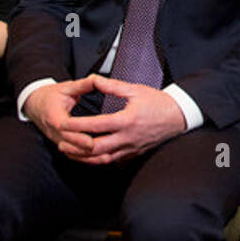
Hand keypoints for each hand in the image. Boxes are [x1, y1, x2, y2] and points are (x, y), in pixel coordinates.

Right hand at [22, 75, 100, 151]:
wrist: (36, 103)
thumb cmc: (51, 96)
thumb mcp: (66, 87)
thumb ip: (82, 85)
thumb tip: (96, 79)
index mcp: (54, 116)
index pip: (64, 129)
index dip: (77, 136)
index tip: (91, 140)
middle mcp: (54, 131)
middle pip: (69, 144)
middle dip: (85, 148)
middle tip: (105, 150)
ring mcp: (56, 139)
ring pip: (70, 152)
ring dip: (87, 157)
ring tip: (107, 157)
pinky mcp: (60, 143)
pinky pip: (71, 154)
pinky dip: (84, 158)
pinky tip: (99, 159)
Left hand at [57, 74, 185, 163]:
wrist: (178, 116)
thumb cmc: (158, 102)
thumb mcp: (135, 90)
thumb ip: (111, 86)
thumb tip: (94, 79)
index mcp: (127, 120)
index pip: (95, 126)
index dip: (76, 125)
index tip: (63, 123)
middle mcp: (128, 137)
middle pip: (95, 147)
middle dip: (75, 145)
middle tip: (61, 140)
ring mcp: (131, 148)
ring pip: (102, 159)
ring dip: (83, 157)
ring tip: (69, 151)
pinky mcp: (134, 153)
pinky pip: (112, 160)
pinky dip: (97, 160)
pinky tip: (88, 156)